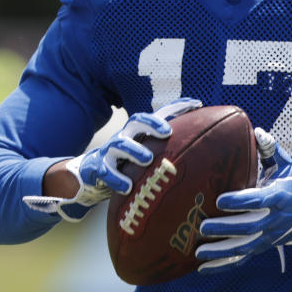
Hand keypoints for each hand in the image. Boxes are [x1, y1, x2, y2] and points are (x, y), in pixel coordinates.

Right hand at [22, 98, 201, 221]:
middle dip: (151, 123)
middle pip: (136, 121)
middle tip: (166, 132)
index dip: (177, 107)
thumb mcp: (146, 157)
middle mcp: (124, 137)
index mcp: (138, 133)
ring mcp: (109, 152)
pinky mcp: (97, 168)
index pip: (158, 114)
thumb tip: (202, 151)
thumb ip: (167, 152)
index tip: (197, 105)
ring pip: (119, 144)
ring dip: (134, 150)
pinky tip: (127, 186)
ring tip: (147, 159)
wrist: (89, 176)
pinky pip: (105, 171)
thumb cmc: (125, 166)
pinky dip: (116, 178)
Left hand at [195, 128, 291, 271]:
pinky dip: (223, 265)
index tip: (220, 200)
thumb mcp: (285, 164)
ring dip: (221, 251)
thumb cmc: (291, 182)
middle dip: (226, 228)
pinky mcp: (263, 247)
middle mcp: (275, 219)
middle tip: (204, 226)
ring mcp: (269, 237)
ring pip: (244, 247)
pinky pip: (242, 259)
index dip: (240, 201)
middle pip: (249, 227)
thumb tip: (256, 131)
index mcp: (280, 196)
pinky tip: (203, 268)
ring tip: (199, 251)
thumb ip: (270, 149)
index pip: (259, 200)